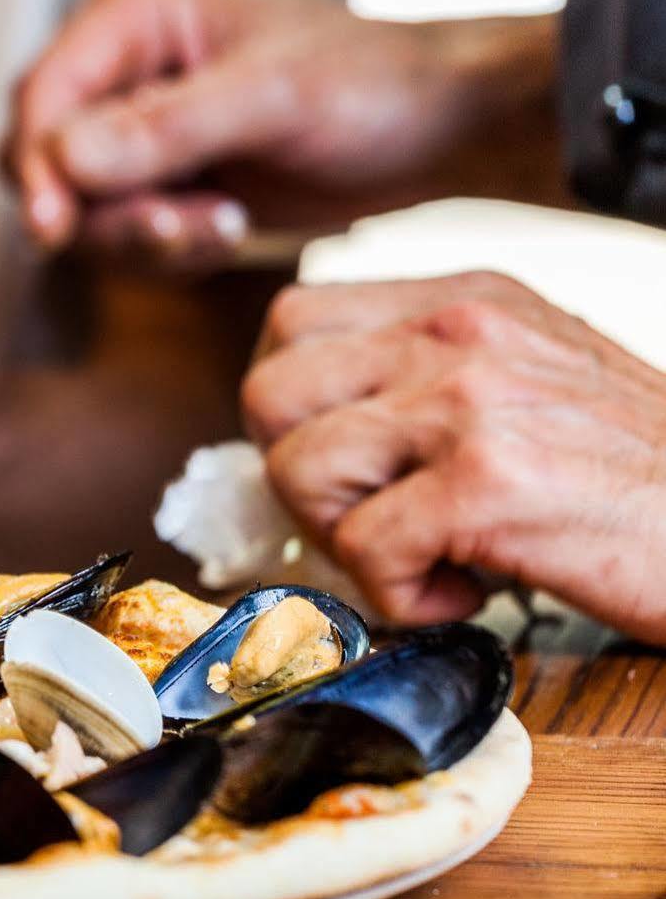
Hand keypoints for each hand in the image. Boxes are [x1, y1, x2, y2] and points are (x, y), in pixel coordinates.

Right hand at [1, 0, 557, 269]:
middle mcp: (119, 60)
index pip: (41, 95)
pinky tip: (230, 228)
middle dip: (102, 211)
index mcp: (134, 10)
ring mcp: (134, 119)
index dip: (39, 166)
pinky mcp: (157, 171)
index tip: (57, 230)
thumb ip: (166, 129)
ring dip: (141, 235)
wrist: (440, 127)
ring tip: (228, 225)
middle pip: (41, 156)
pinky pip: (116, 229)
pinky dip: (163, 247)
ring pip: (76, 204)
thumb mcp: (276, 100)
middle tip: (187, 228)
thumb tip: (62, 160)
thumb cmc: (377, 86)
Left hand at [241, 272, 665, 639]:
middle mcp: (459, 335)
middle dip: (304, 477)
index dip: (296, 407)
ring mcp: (472, 402)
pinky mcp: (490, 482)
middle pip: (270, 394)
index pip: (293, 321)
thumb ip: (427, 381)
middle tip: (376, 519)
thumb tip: (313, 425)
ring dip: (348, 538)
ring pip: (300, 468)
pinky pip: (366, 547)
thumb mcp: (533, 382)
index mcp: (464, 303)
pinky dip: (402, 596)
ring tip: (431, 555)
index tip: (348, 460)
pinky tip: (472, 591)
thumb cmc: (643, 478)